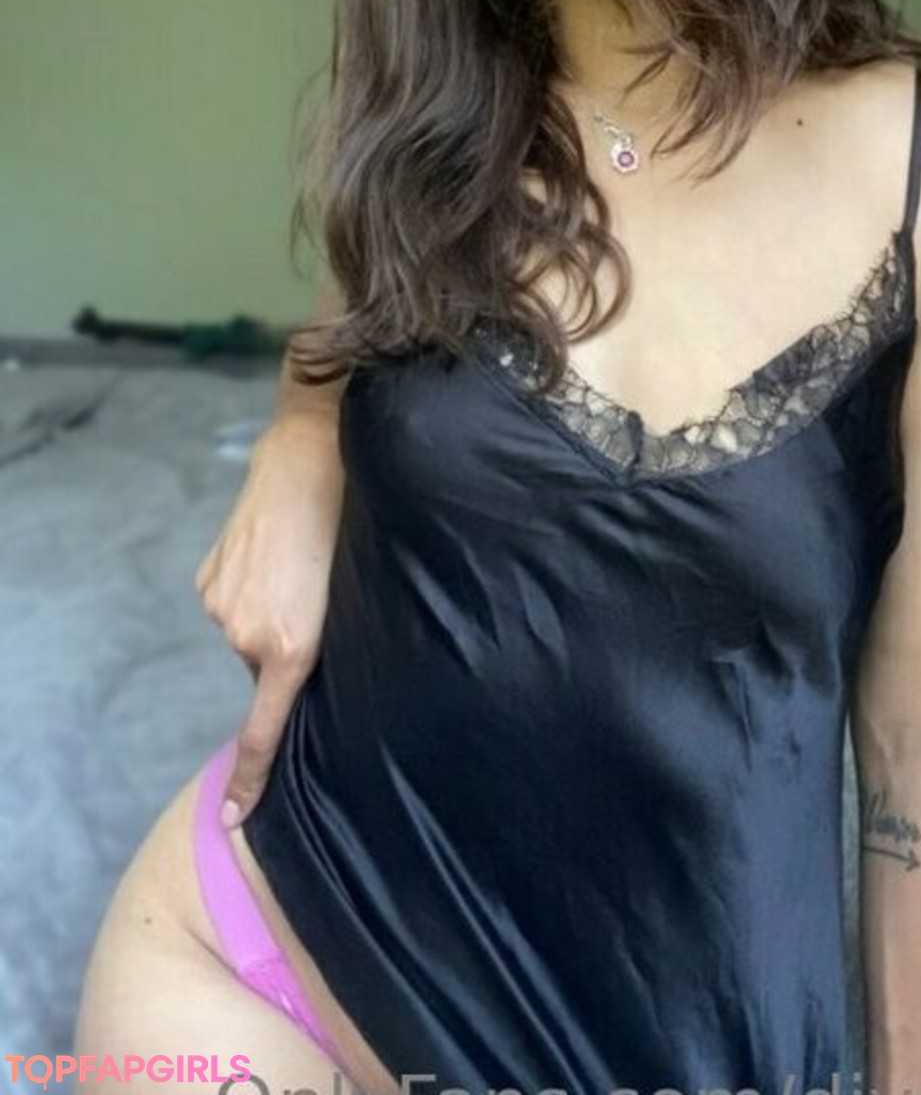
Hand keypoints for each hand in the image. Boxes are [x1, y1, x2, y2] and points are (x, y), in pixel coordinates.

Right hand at [194, 410, 345, 824]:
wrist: (307, 457)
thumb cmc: (347, 524)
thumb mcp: (353, 595)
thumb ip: (329, 645)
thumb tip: (314, 674)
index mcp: (290, 648)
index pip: (263, 733)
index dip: (249, 781)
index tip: (233, 820)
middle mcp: (246, 635)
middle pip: (266, 670)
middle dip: (288, 650)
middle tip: (319, 603)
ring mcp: (221, 607)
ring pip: (249, 634)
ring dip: (271, 614)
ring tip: (299, 565)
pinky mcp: (208, 579)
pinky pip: (232, 604)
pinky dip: (251, 591)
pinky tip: (275, 553)